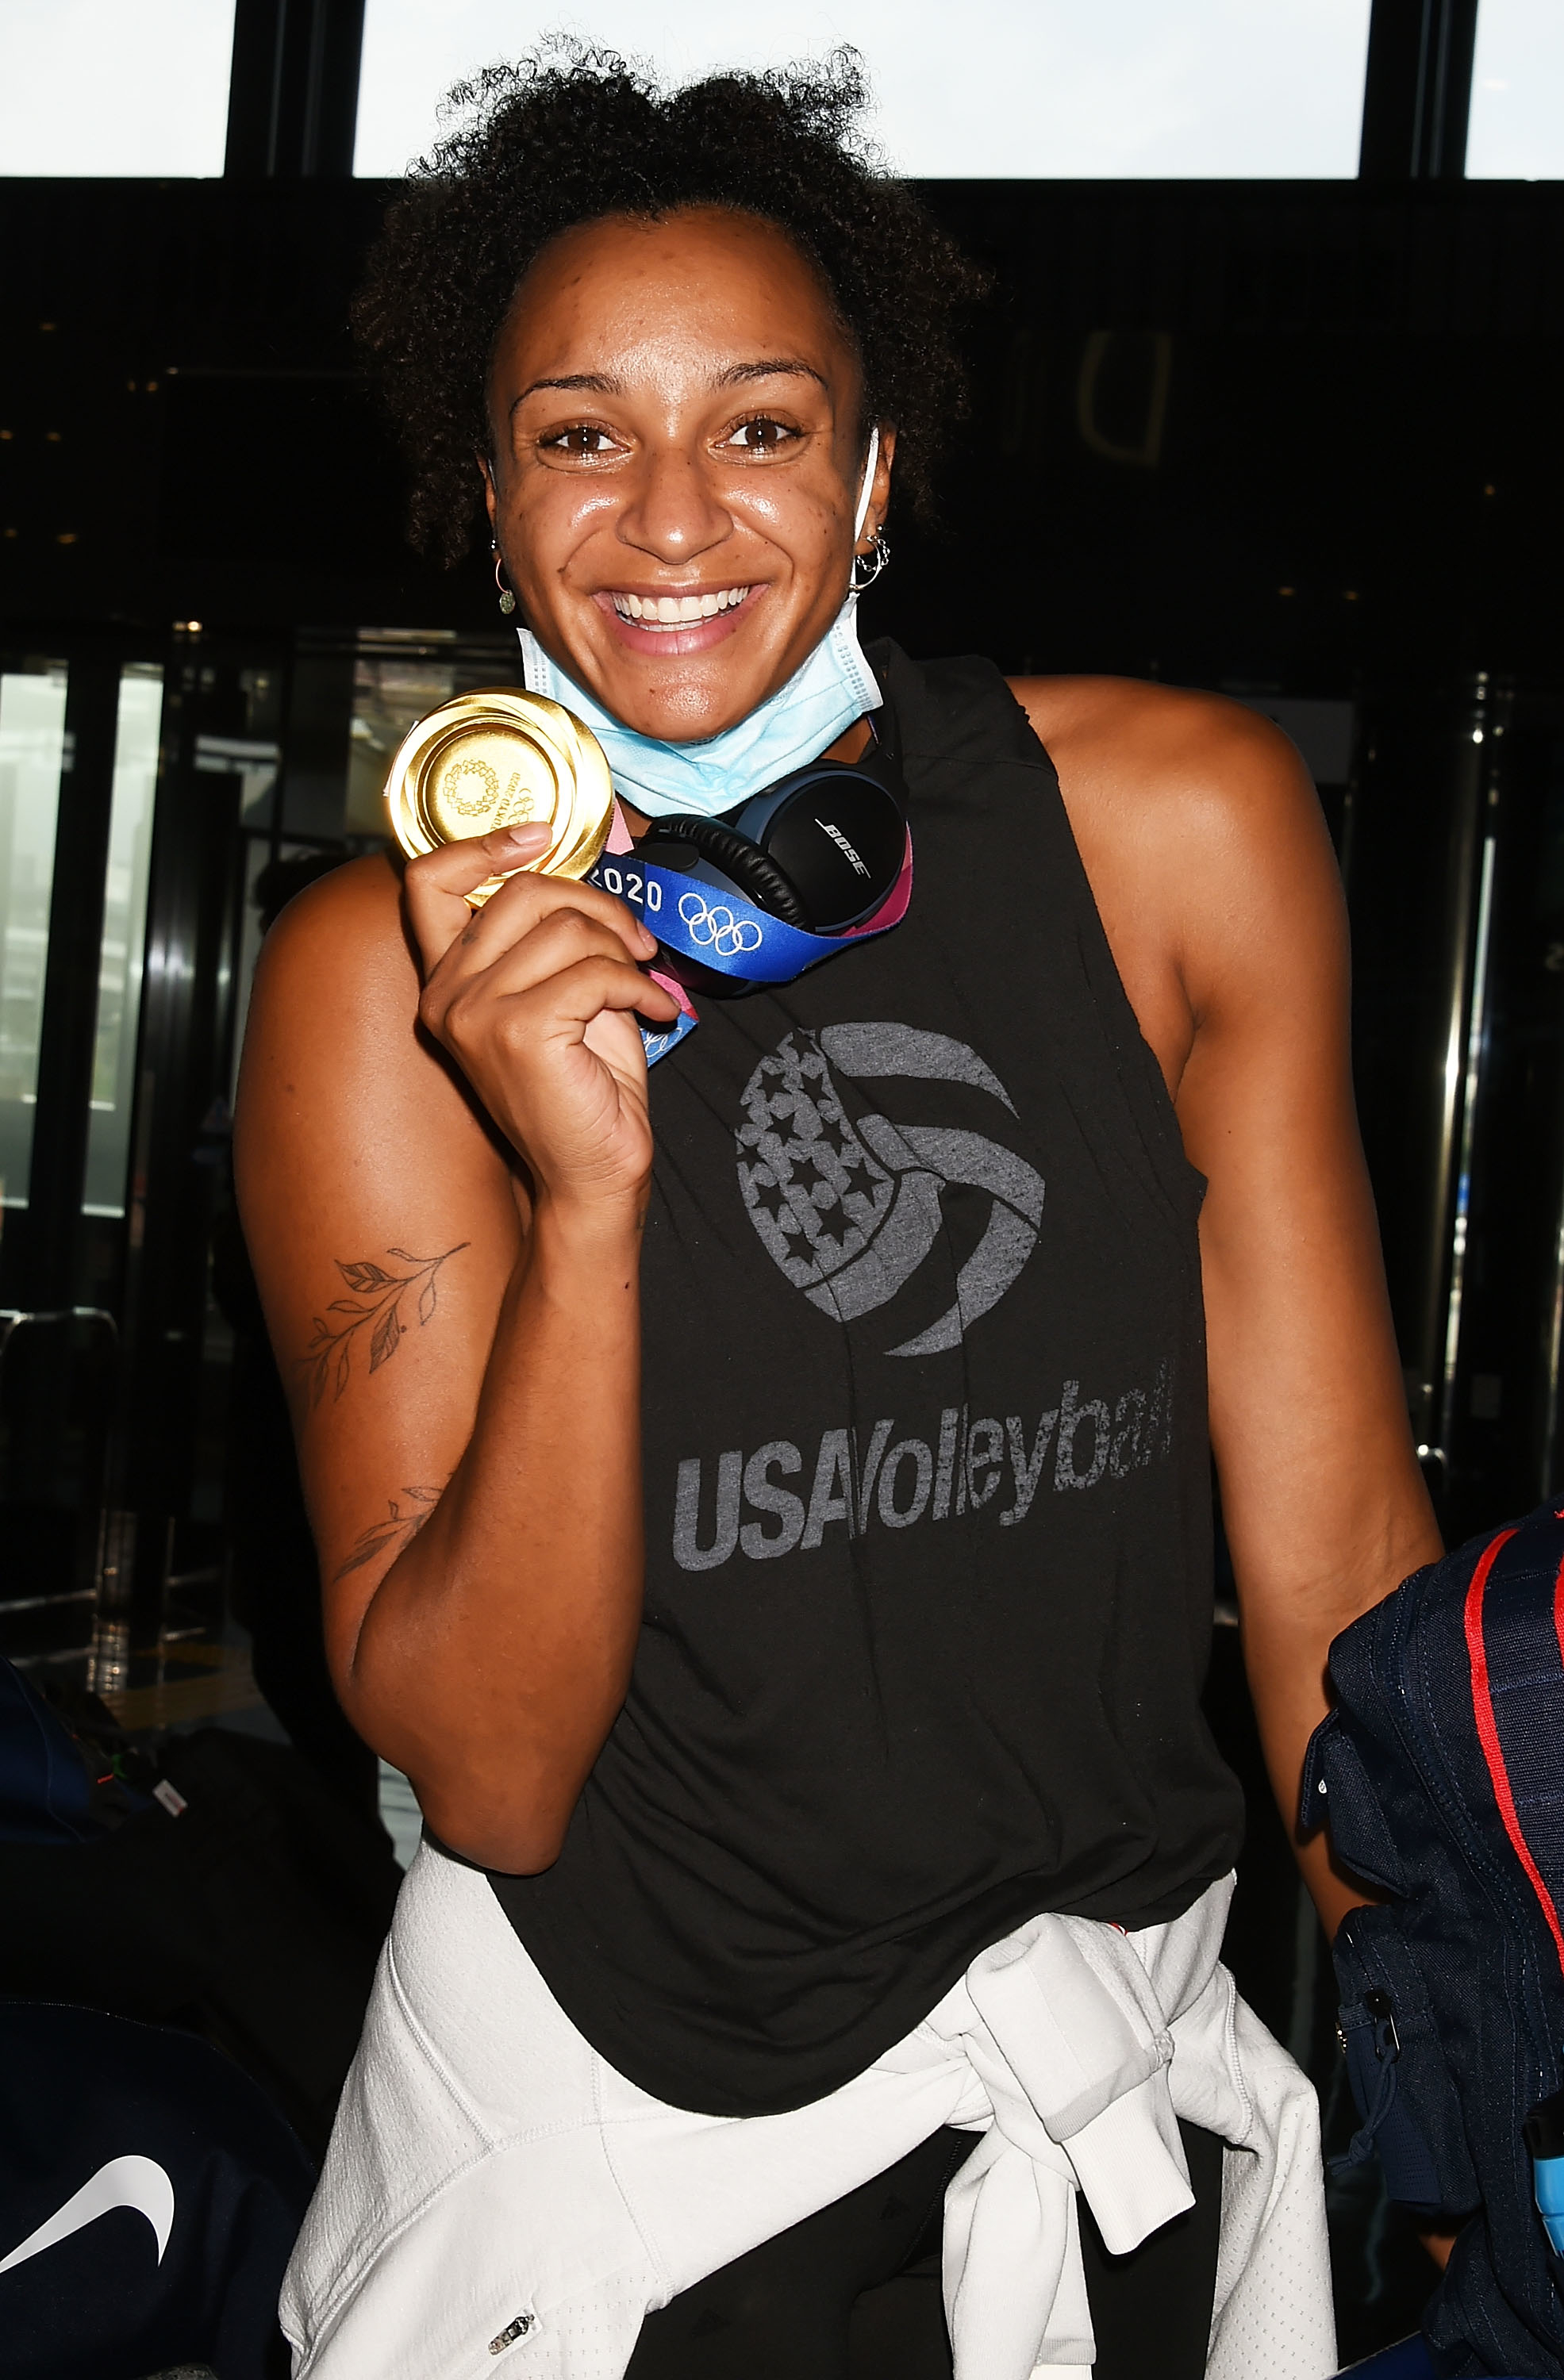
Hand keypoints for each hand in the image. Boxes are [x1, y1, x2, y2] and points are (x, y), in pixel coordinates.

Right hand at [403, 824, 680, 1212]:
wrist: (594, 1175)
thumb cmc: (585, 1090)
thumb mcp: (563, 997)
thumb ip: (554, 940)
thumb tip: (587, 883)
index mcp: (446, 982)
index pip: (427, 882)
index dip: (483, 844)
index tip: (542, 835)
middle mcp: (446, 996)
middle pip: (522, 893)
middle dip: (597, 905)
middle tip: (635, 943)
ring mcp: (474, 1014)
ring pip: (565, 929)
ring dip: (623, 952)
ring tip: (644, 986)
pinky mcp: (517, 1031)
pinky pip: (595, 972)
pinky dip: (639, 985)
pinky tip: (656, 1012)